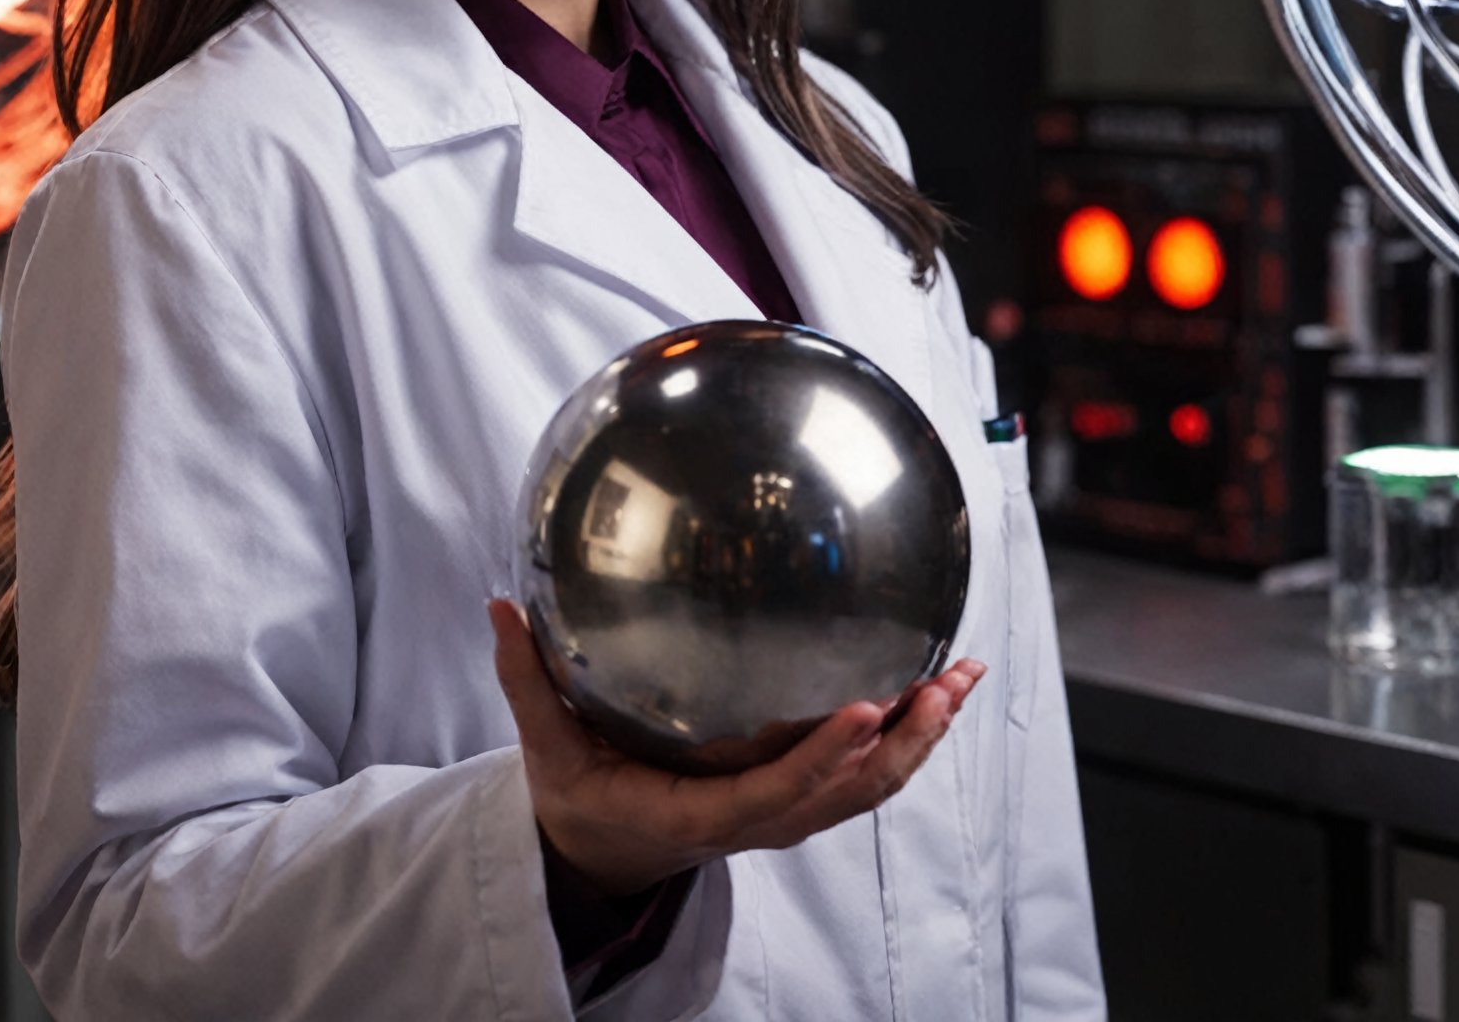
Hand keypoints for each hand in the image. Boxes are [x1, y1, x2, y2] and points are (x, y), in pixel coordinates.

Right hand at [488, 597, 984, 897]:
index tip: (863, 711)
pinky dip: (904, 737)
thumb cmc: (578, 797)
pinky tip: (933, 688)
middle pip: (846, 795)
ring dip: (919, 738)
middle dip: (901, 743)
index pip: (776, 795)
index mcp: (697, 814)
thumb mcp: (544, 748)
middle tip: (941, 685)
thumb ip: (525, 679)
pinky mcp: (795, 799)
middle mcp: (753, 822)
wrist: (598, 853)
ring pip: (866, 789)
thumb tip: (499, 606)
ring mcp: (780, 814)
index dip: (825, 758)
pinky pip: (860, 776)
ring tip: (959, 678)